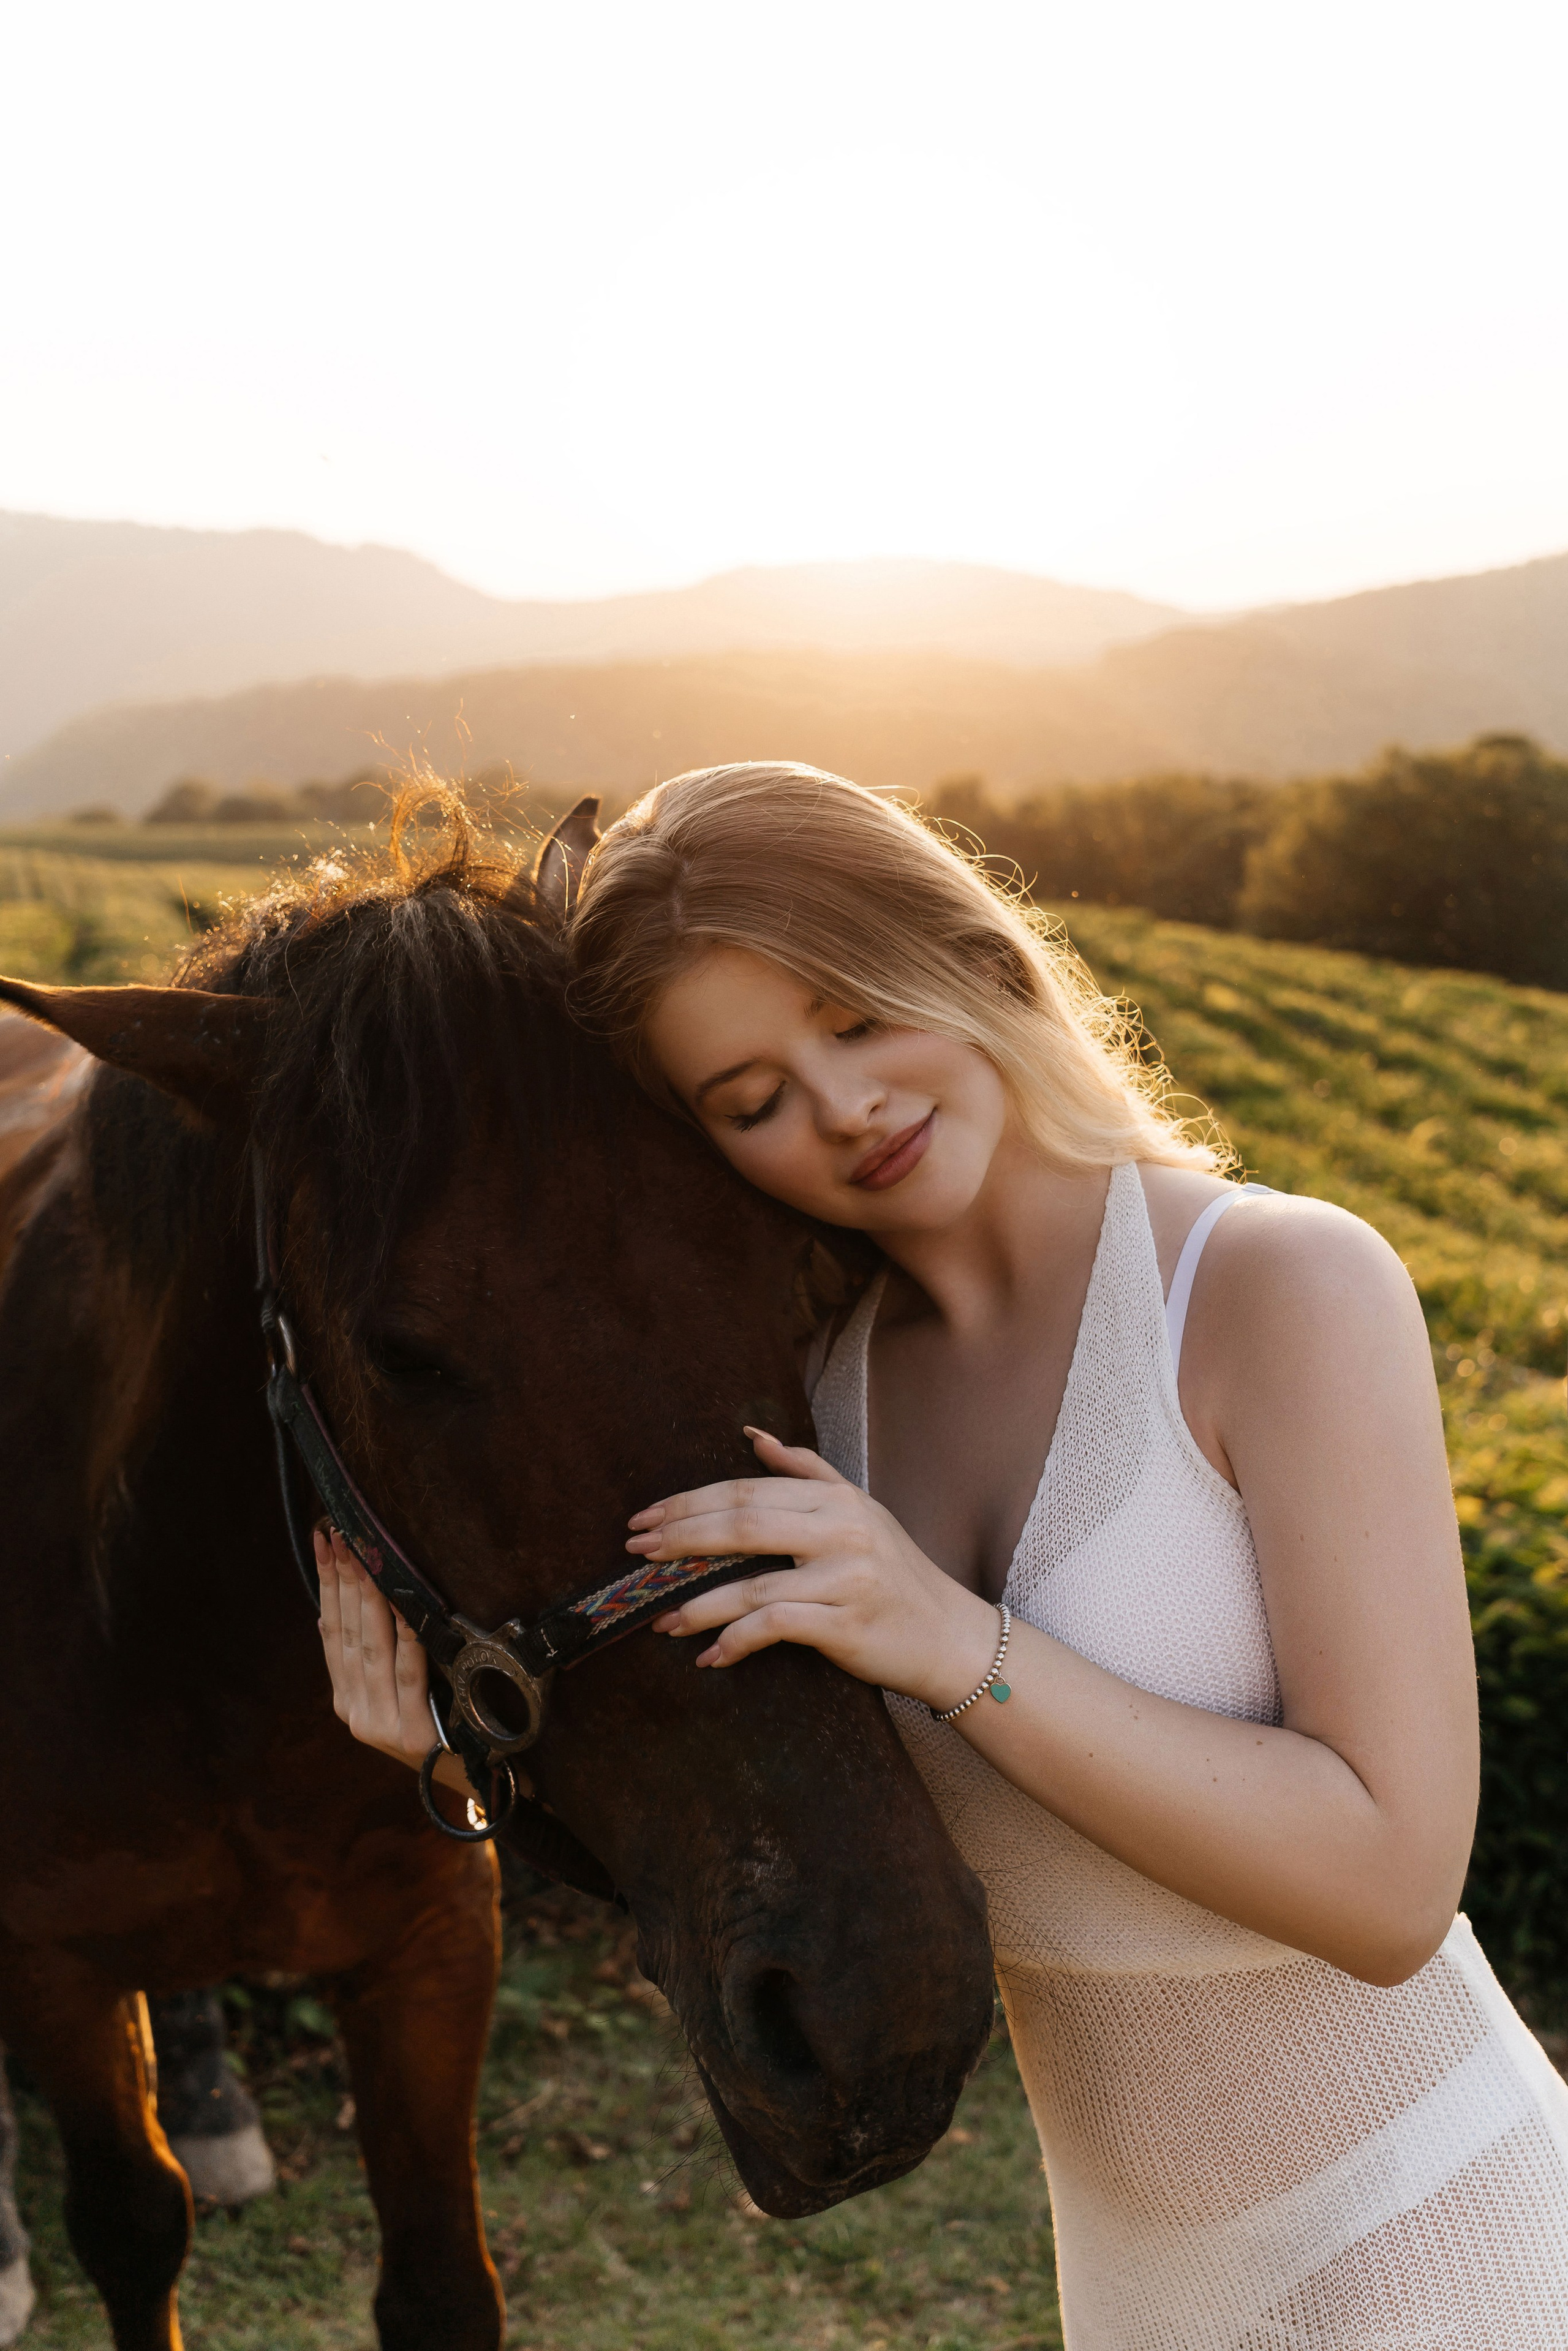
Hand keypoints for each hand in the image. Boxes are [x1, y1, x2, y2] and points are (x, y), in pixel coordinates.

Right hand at [315, 1528, 464, 1790]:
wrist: (474, 1780)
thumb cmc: (440, 1725)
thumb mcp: (394, 1694)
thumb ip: (365, 1661)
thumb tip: (327, 1612)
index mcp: (347, 1700)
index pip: (331, 1630)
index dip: (326, 1583)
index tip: (325, 1541)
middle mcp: (356, 1712)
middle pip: (347, 1633)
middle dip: (343, 1579)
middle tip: (341, 1534)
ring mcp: (381, 1724)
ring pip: (371, 1647)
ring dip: (367, 1596)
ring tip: (364, 1555)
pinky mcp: (411, 1733)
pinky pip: (408, 1672)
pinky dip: (406, 1634)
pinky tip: (403, 1604)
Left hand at [631, 1429, 998, 1712]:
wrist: (947, 1635)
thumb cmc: (895, 1574)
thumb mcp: (859, 1509)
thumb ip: (806, 1471)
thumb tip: (754, 1438)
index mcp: (834, 1499)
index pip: (745, 1492)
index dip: (689, 1503)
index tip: (645, 1519)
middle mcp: (840, 1530)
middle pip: (740, 1526)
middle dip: (680, 1539)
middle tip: (636, 1554)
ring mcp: (844, 1577)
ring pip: (751, 1583)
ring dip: (697, 1604)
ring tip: (660, 1619)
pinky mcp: (845, 1624)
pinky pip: (774, 1626)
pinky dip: (734, 1642)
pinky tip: (709, 1656)